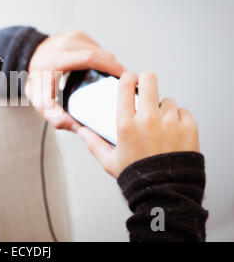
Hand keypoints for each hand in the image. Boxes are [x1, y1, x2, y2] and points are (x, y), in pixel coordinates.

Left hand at [25, 31, 123, 130]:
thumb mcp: (40, 101)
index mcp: (57, 59)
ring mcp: (70, 37)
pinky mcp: (76, 34)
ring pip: (100, 49)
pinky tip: (97, 69)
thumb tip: (76, 127)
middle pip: (99, 53)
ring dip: (108, 63)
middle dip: (114, 67)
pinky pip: (95, 46)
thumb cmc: (35, 81)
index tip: (124, 77)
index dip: (110, 66)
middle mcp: (64, 44)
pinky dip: (100, 57)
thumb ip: (55, 117)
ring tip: (112, 79)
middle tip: (124, 83)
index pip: (90, 58)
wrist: (26, 60)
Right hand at [75, 71, 199, 177]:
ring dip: (163, 108)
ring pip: (167, 100)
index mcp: (126, 124)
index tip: (128, 79)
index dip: (127, 77)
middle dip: (146, 81)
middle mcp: (148, 119)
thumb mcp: (109, 161)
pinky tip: (172, 132)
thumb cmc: (137, 178)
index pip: (126, 85)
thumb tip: (81, 131)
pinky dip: (179, 119)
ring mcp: (170, 122)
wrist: (165, 193)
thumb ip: (93, 143)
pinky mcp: (188, 128)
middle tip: (145, 88)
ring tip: (159, 125)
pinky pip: (183, 112)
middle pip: (150, 79)